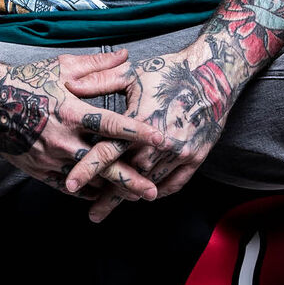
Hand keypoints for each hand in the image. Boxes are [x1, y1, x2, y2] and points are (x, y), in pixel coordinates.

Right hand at [0, 47, 161, 204]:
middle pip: (103, 163)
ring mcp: (50, 157)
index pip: (113, 125)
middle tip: (153, 191)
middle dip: (131, 179)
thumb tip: (126, 56)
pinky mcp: (38, 169)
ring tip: (136, 197)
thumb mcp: (62, 68)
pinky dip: (87, 191)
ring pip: (87, 180)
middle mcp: (62, 138)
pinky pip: (67, 186)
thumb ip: (97, 66)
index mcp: (71, 111)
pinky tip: (103, 194)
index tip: (163, 139)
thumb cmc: (27, 80)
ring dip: (112, 190)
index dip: (139, 133)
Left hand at [64, 41, 235, 219]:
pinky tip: (146, 197)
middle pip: (128, 176)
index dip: (87, 169)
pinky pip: (175, 183)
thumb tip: (69, 85)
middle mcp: (160, 143)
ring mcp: (180, 152)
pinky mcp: (196, 157)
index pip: (107, 151)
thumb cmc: (170, 71)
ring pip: (151, 183)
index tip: (70, 186)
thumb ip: (98, 82)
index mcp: (141, 122)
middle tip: (93, 213)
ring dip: (132, 196)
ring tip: (113, 208)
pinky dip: (159, 191)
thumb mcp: (133, 74)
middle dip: (108, 195)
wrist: (214, 73)